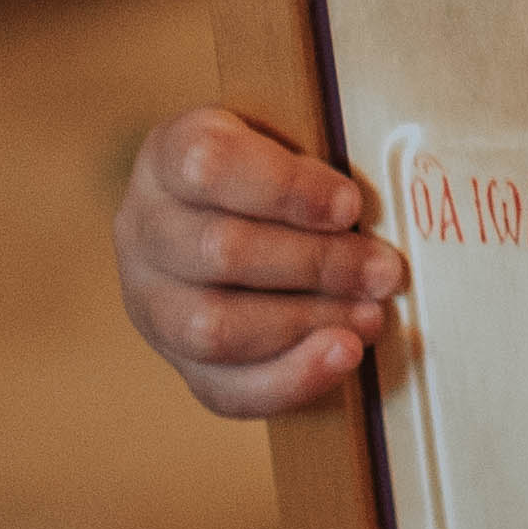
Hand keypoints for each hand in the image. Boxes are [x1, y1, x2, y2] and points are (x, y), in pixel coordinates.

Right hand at [114, 108, 396, 413]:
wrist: (233, 221)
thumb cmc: (273, 175)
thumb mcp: (285, 139)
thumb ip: (316, 162)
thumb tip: (361, 211)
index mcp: (168, 156)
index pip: (208, 165)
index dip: (284, 188)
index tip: (349, 207)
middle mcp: (143, 228)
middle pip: (218, 251)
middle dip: (316, 265)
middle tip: (384, 271)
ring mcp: (150, 301)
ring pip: (213, 327)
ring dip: (305, 324)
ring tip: (369, 316)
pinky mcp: (176, 360)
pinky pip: (223, 389)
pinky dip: (290, 379)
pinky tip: (341, 357)